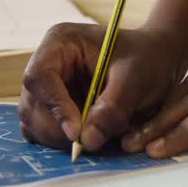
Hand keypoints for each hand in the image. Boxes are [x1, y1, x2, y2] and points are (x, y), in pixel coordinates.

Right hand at [18, 23, 187, 151]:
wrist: (156, 63)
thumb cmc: (147, 59)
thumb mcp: (136, 78)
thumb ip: (113, 107)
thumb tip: (88, 140)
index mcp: (60, 43)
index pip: (39, 77)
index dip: (54, 107)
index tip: (76, 133)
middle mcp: (46, 64)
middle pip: (31, 105)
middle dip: (57, 130)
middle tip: (91, 143)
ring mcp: (47, 89)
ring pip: (35, 124)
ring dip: (61, 140)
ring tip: (100, 136)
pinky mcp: (53, 110)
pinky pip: (46, 134)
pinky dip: (64, 143)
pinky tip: (93, 137)